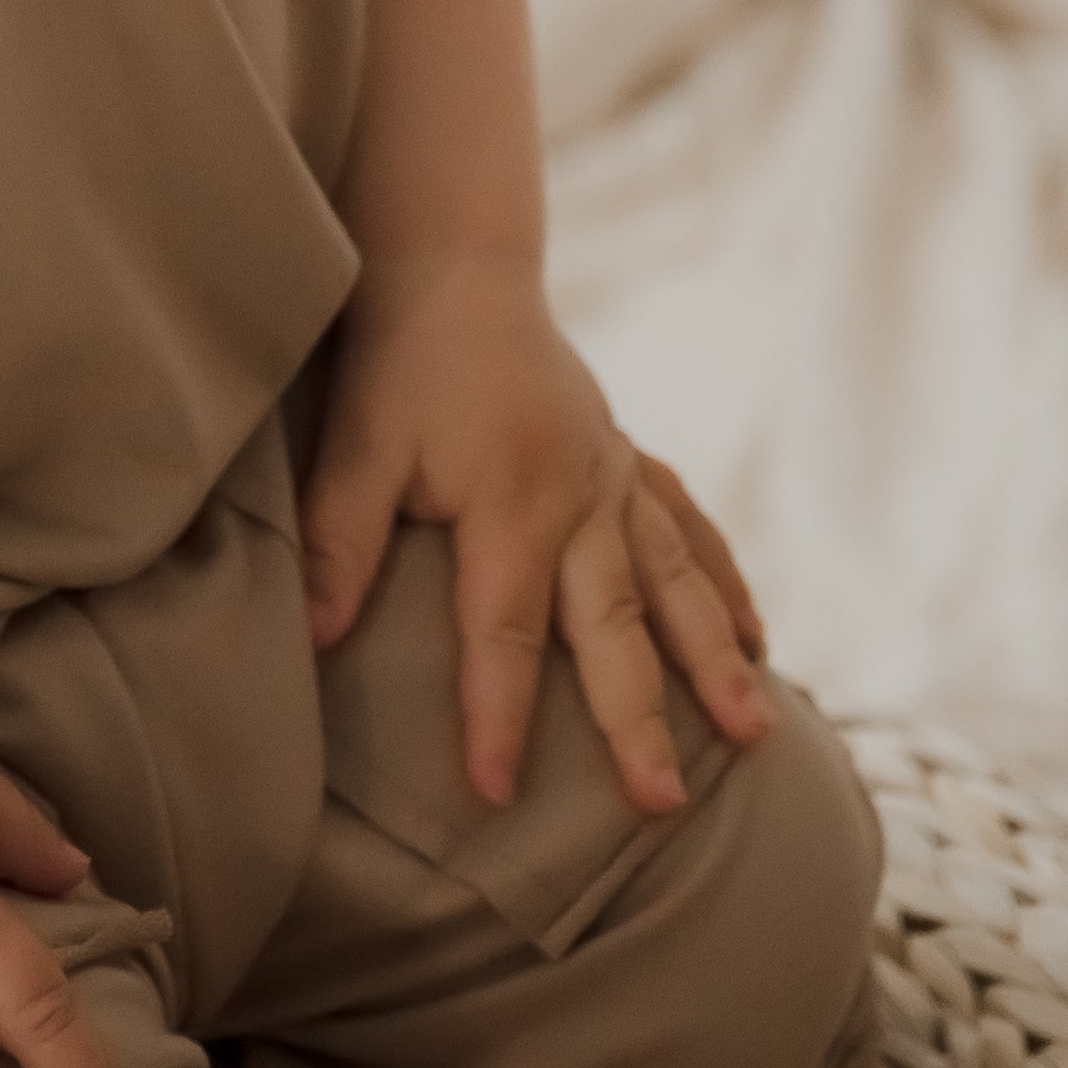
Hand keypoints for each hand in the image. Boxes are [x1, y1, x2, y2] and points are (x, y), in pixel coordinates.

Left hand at [298, 252, 770, 816]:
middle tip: (663, 802)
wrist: (456, 265)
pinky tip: (754, 638)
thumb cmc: (399, 360)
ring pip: (675, 584)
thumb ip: (341, 541)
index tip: (497, 793)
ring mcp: (614, 477)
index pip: (503, 634)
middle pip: (613, 627)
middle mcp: (582, 497)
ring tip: (755, 733)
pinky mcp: (626, 459)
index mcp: (512, 503)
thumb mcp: (356, 444)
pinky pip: (688, 527)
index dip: (498, 717)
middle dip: (638, 720)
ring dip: (713, 661)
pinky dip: (722, 582)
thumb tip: (312, 638)